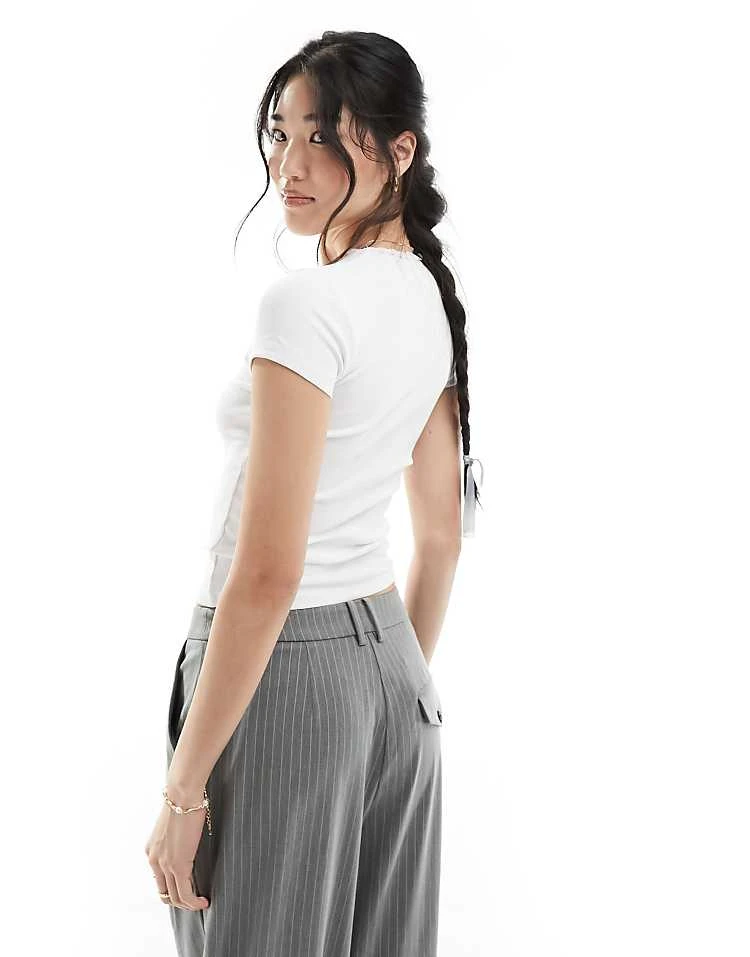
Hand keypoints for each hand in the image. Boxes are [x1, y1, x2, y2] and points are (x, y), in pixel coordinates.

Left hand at [144, 789, 209, 910]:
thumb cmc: (183, 802)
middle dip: (180, 900)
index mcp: (151, 851)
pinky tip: (205, 901)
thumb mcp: (174, 825)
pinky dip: (194, 903)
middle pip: (165, 893)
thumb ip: (176, 840)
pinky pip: (185, 894)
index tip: (189, 888)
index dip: (173, 888)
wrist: (182, 794)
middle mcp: (154, 860)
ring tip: (202, 902)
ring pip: (175, 898)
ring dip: (189, 905)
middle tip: (195, 899)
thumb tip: (186, 843)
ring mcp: (164, 864)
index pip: (159, 880)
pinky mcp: (178, 865)